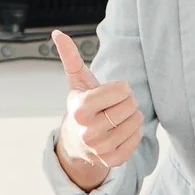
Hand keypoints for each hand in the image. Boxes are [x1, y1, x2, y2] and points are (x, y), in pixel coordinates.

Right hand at [53, 32, 141, 187]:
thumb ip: (71, 57)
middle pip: (130, 106)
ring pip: (136, 122)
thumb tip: (58, 33)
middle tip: (113, 106)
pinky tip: (120, 131)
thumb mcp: (77, 82)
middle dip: (126, 102)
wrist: (77, 141)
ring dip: (131, 116)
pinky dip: (133, 133)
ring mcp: (100, 149)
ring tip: (117, 117)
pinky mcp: (112, 161)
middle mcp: (87, 132)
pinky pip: (137, 139)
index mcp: (80, 109)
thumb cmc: (82, 106)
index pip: (120, 91)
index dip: (121, 88)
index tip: (114, 91)